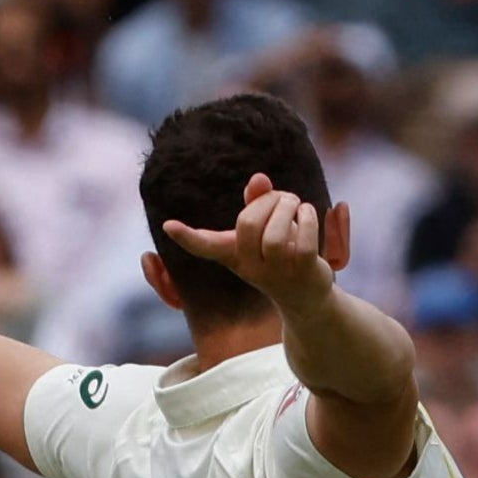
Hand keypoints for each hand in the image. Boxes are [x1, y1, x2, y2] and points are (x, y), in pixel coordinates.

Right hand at [162, 172, 345, 316]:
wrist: (306, 297)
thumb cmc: (282, 255)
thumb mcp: (267, 227)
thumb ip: (259, 200)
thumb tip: (258, 179)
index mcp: (235, 255)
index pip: (206, 247)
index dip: (187, 237)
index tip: (169, 225)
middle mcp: (250, 267)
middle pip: (247, 224)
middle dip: (267, 201)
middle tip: (284, 197)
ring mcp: (275, 273)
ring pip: (274, 236)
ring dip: (288, 207)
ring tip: (297, 205)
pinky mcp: (301, 272)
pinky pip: (302, 241)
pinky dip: (308, 218)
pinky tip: (309, 213)